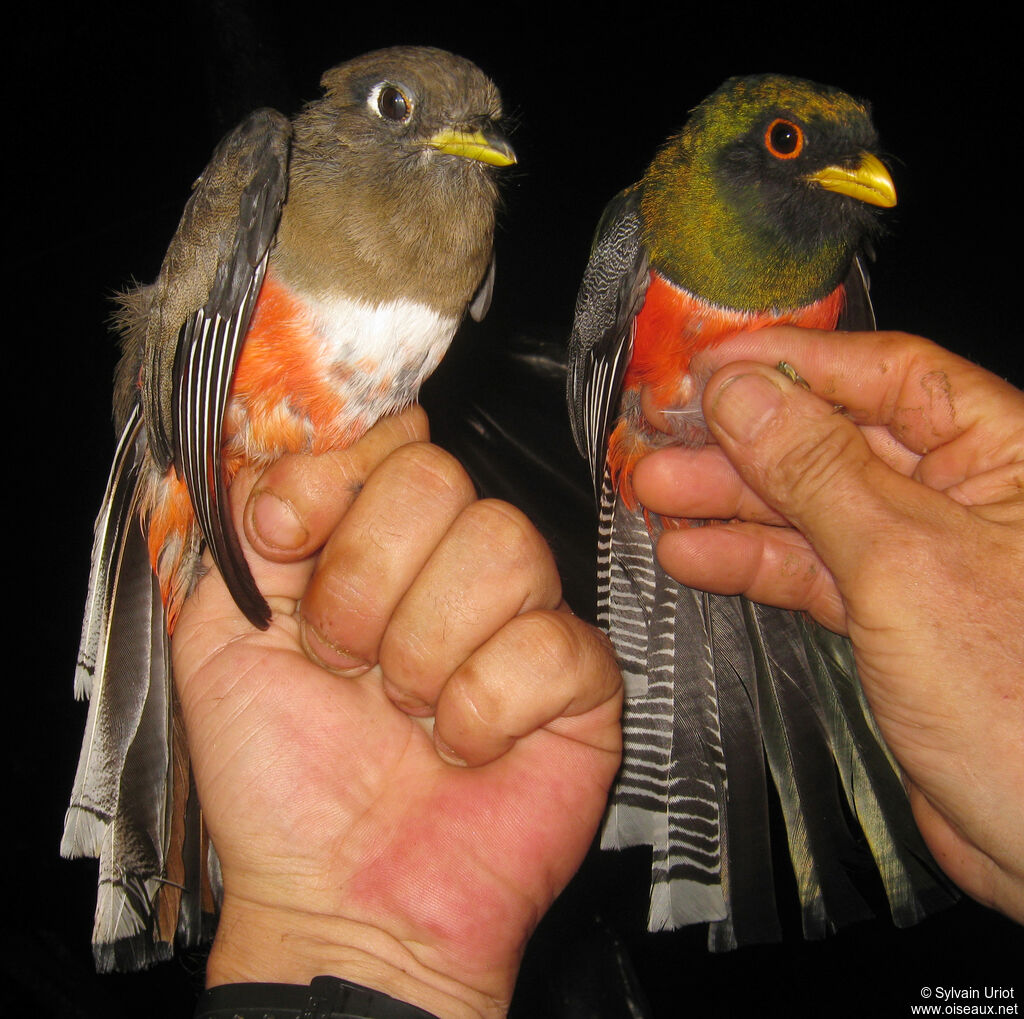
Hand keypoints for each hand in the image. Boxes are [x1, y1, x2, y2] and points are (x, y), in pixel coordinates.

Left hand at [172, 407, 622, 1018]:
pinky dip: (485, 708)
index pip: (388, 439)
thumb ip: (244, 532)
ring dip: (423, 647)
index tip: (287, 538)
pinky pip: (553, 641)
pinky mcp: (581, 678)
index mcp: (373, 542)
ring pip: (503, 545)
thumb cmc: (279, 778)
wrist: (340, 897)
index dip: (336, 476)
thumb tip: (279, 456)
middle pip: (441, 478)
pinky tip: (463, 749)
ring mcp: (523, 615)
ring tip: (404, 711)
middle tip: (344, 660)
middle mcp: (452, 564)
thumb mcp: (221, 638)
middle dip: (366, 579)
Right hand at [633, 328, 1023, 923]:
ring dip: (730, 502)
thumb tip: (744, 394)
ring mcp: (924, 559)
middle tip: (660, 436)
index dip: (791, 362)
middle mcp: (966, 495)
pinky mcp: (893, 619)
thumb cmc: (1023, 698)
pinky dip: (751, 563)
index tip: (707, 365)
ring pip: (812, 507)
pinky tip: (692, 554)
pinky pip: (812, 571)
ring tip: (653, 492)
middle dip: (743, 440)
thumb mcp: (903, 560)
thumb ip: (817, 471)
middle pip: (836, 439)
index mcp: (1004, 452)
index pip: (886, 373)